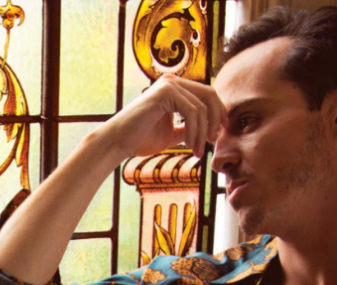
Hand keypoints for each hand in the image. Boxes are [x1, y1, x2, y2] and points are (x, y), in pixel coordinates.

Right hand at [99, 74, 225, 159]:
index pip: (206, 94)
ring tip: (198, 151)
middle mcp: (173, 81)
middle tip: (213, 140)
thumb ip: (187, 129)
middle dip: (216, 119)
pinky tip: (190, 146)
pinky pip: (191, 112)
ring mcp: (168, 84)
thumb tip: (206, 131)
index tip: (216, 134)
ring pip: (201, 107)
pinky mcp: (165, 92)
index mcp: (174, 87)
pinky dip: (195, 131)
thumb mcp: (171, 134)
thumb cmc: (140, 139)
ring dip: (203, 133)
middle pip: (209, 94)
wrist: (118, 142)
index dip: (217, 112)